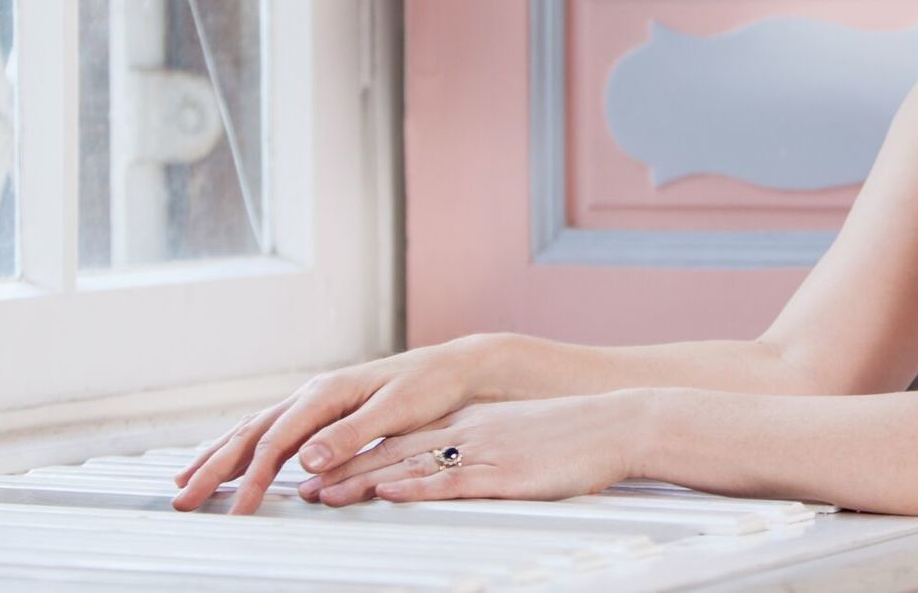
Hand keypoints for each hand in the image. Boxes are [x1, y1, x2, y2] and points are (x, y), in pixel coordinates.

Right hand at [171, 335, 495, 514]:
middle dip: (213, 468)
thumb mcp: (395, 412)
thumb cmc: (429, 388)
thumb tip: (305, 459)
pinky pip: (271, 428)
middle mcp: (313, 394)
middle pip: (252, 433)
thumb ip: (350, 435)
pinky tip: (227, 458)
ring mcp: (315, 400)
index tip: (237, 511)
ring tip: (186, 482)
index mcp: (326, 393)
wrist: (453, 368)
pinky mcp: (322, 409)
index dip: (252, 478)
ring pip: (254, 428)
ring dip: (218, 456)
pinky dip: (241, 445)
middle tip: (182, 500)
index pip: (277, 441)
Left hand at [298, 391, 647, 506]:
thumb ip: (486, 452)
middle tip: (302, 485)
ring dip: (362, 481)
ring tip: (324, 494)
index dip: (357, 452)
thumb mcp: (519, 439)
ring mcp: (483, 451)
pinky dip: (413, 487)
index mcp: (470, 423)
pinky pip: (450, 481)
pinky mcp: (503, 474)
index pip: (401, 437)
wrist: (616, 424)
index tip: (323, 467)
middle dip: (343, 468)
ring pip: (409, 466)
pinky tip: (387, 492)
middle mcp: (467, 432)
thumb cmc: (575, 439)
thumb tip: (457, 472)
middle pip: (391, 451)